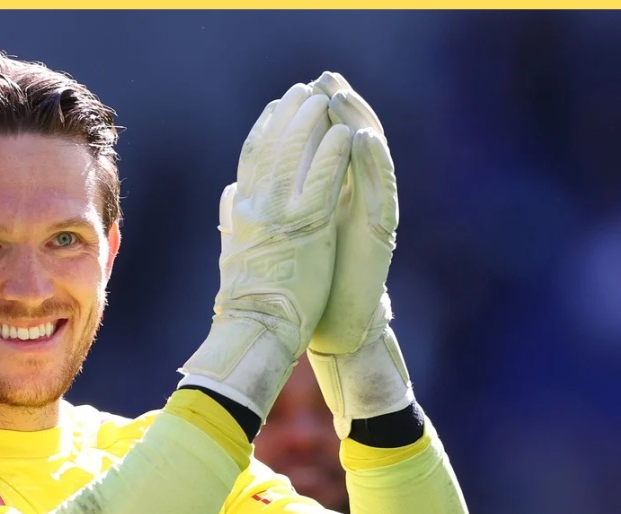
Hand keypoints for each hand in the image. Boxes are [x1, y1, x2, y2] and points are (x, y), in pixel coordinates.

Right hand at [181, 82, 351, 417]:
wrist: (256, 330)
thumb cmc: (248, 301)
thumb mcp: (234, 251)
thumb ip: (233, 218)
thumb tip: (231, 195)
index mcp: (240, 213)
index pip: (249, 160)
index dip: (263, 130)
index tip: (274, 108)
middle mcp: (255, 208)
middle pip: (271, 148)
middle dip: (288, 116)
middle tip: (303, 90)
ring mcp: (279, 217)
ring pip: (294, 157)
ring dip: (310, 124)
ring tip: (325, 100)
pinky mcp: (307, 229)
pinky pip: (322, 182)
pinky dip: (333, 155)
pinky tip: (345, 135)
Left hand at [304, 72, 414, 437]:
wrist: (334, 331)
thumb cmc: (308, 289)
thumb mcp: (281, 241)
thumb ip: (270, 211)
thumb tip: (241, 190)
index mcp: (330, 200)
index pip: (325, 149)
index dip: (312, 119)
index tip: (295, 89)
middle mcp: (355, 202)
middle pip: (350, 143)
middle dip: (337, 109)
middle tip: (324, 76)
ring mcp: (370, 216)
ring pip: (369, 160)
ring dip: (357, 124)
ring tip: (340, 95)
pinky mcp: (379, 236)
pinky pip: (379, 192)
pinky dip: (373, 164)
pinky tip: (362, 137)